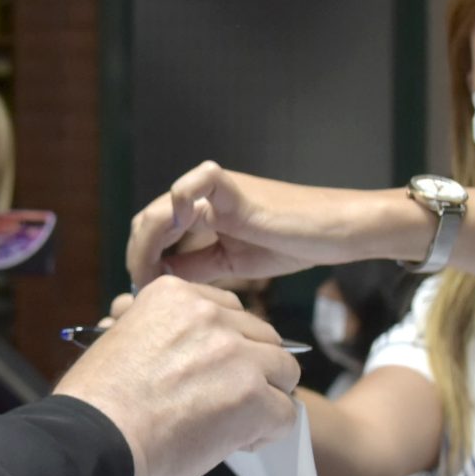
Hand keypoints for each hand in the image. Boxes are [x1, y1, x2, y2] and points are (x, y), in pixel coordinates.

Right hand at [55, 277, 300, 475]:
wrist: (94, 439)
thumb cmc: (97, 403)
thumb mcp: (120, 339)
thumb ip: (161, 332)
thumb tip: (183, 345)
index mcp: (176, 295)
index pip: (230, 312)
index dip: (227, 346)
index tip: (209, 372)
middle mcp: (210, 315)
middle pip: (263, 337)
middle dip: (251, 370)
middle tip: (223, 401)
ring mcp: (236, 354)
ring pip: (284, 372)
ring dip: (265, 398)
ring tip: (232, 423)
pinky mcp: (253, 395)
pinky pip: (285, 413)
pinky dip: (267, 433)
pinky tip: (235, 442)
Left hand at [126, 162, 425, 287]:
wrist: (336, 232)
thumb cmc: (294, 244)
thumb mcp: (233, 264)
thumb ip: (198, 267)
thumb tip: (160, 280)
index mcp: (203, 210)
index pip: (154, 230)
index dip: (142, 259)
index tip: (144, 292)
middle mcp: (204, 195)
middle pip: (149, 219)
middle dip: (139, 256)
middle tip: (143, 289)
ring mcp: (217, 189)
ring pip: (162, 206)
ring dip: (150, 243)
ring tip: (155, 275)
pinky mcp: (235, 188)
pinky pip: (196, 182)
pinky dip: (179, 204)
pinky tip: (180, 232)